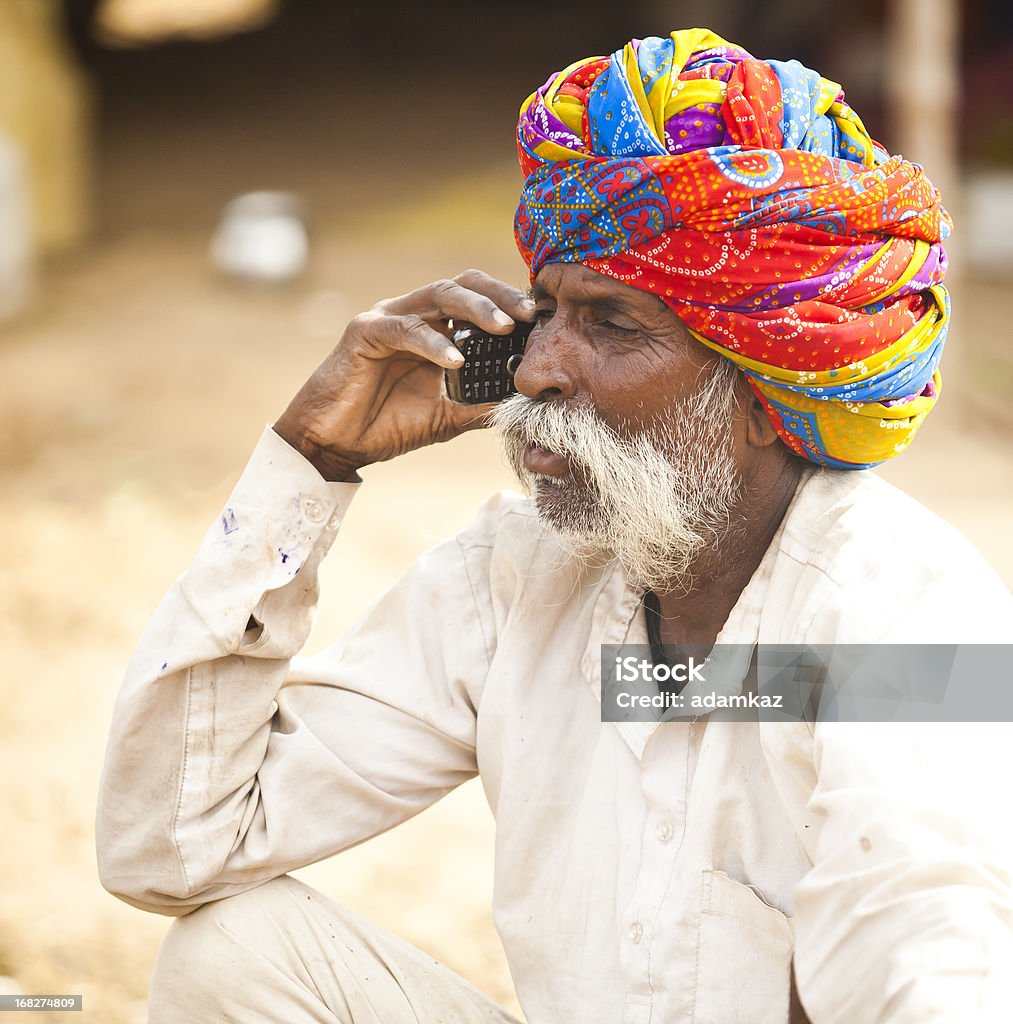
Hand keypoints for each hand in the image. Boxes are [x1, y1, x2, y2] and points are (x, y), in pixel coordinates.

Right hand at [273, 270, 534, 480]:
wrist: (337, 445)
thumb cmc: (389, 426)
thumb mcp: (450, 415)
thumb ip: (484, 402)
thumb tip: (527, 399)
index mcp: (435, 329)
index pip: (479, 301)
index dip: (511, 305)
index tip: (543, 322)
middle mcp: (414, 315)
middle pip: (464, 284)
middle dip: (500, 295)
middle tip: (529, 315)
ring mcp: (388, 317)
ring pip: (439, 294)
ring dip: (476, 308)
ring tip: (503, 327)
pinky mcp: (364, 331)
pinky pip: (405, 327)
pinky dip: (433, 343)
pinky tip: (456, 361)